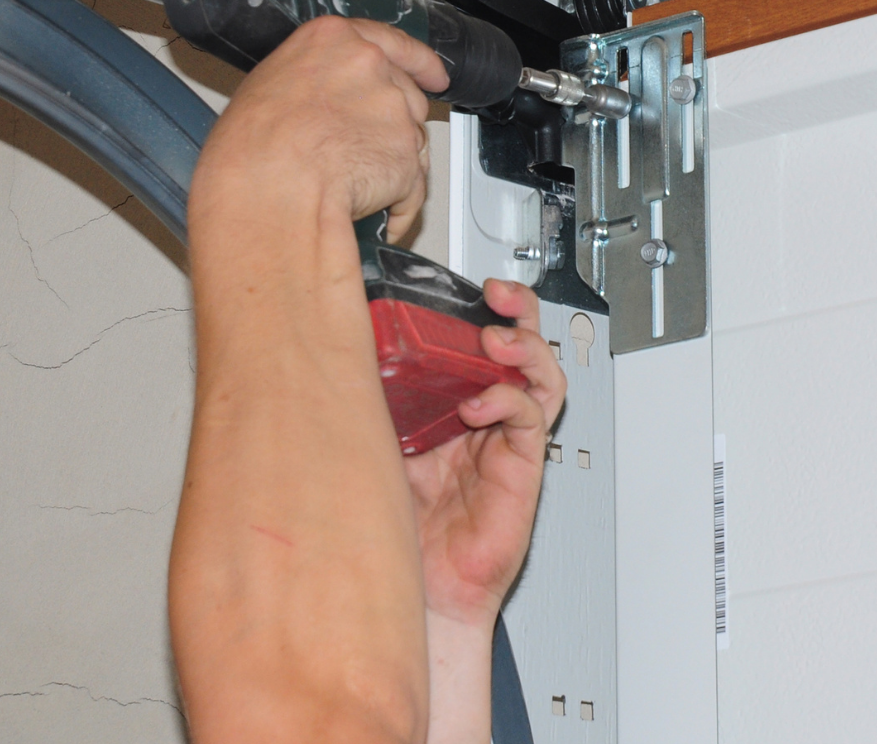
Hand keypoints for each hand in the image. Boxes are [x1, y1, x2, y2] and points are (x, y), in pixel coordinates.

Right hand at [189, 14, 447, 242]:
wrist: (271, 185)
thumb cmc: (253, 145)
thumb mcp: (270, 85)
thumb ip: (315, 81)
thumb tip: (320, 103)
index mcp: (334, 41)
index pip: (391, 41)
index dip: (419, 62)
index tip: (433, 74)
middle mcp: (370, 67)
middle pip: (404, 94)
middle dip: (392, 124)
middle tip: (360, 150)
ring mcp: (394, 111)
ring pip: (411, 139)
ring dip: (392, 162)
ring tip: (352, 186)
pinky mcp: (407, 156)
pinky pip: (412, 184)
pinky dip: (398, 202)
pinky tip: (377, 213)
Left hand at [405, 280, 568, 628]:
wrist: (416, 590)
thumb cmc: (393, 526)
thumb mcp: (373, 444)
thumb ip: (373, 401)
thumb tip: (336, 346)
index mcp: (445, 403)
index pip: (473, 341)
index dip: (475, 309)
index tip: (458, 286)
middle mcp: (481, 417)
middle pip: (519, 347)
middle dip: (518, 312)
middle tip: (499, 297)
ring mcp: (504, 441)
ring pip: (540, 376)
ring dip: (525, 349)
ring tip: (499, 340)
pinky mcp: (520, 468)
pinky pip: (530, 421)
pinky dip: (510, 401)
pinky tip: (482, 403)